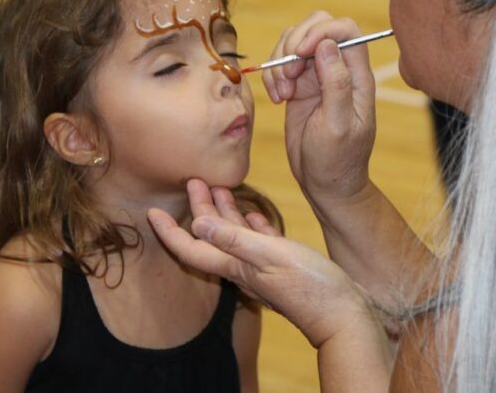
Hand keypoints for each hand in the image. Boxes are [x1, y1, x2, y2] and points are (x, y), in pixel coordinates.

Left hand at [148, 179, 373, 347]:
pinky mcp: (284, 267)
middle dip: (199, 208)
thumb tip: (198, 223)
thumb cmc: (312, 287)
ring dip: (226, 211)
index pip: (192, 248)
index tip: (152, 212)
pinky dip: (253, 225)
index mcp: (236, 266)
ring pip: (236, 236)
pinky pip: (261, 242)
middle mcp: (245, 268)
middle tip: (193, 179)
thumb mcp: (272, 256)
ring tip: (219, 186)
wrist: (343, 317)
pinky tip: (255, 213)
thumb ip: (237, 238)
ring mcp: (265, 268)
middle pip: (212, 236)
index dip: (169, 231)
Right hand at [261, 12, 376, 201]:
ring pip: (296, 40)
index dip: (321, 31)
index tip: (300, 53)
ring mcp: (318, 75)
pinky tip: (278, 99)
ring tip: (282, 92)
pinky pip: (282, 61)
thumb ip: (336, 84)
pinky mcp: (300, 84)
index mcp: (357, 76)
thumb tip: (327, 45)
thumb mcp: (337, 126)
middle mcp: (339, 69)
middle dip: (296, 42)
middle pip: (318, 25)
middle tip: (289, 74)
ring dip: (281, 60)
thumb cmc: (337, 160)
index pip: (346, 30)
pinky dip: (273, 74)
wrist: (324, 183)